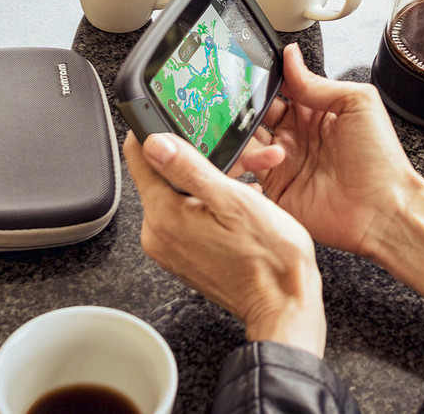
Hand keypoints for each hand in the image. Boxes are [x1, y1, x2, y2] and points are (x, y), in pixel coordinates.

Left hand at [124, 131, 325, 354]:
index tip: (173, 117)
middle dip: (199, 157)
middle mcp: (159, 235)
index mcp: (164, 217)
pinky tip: (244, 202)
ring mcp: (172, 249)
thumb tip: (154, 143)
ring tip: (250, 179)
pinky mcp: (187, 257)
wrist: (284, 305)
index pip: (139, 158)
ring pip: (181, 195)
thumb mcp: (233, 200)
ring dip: (212, 180)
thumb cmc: (269, 258)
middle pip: (163, 176)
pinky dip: (213, 203)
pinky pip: (190, 216)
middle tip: (236, 153)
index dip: (153, 130)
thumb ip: (189, 168)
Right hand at [248, 46, 423, 260]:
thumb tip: (291, 56)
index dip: (267, 78)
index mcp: (318, 113)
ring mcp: (286, 162)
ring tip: (257, 128)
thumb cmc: (379, 157)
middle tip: (238, 96)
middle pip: (259, 113)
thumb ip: (318, 83)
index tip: (251, 68)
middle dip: (247, 103)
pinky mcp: (276, 189)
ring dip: (245, 130)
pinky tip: (273, 155)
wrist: (382, 209)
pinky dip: (249, 158)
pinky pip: (249, 169)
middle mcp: (299, 136)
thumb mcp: (357, 103)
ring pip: (248, 138)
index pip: (283, 88)